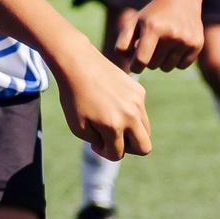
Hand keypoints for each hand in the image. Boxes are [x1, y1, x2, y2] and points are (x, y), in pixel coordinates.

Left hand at [55, 44, 151, 159]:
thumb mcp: (78, 127)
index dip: (104, 152)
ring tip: (113, 124)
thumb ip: (98, 142)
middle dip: (128, 149)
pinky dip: (130, 116)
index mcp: (113, 126)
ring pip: (145, 130)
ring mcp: (137, 102)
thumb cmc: (74, 97)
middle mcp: (130, 115)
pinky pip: (141, 113)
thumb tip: (115, 147)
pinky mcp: (139, 91)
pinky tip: (113, 105)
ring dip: (131, 133)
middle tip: (112, 139)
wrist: (78, 64)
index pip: (117, 154)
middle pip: (144, 148)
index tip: (95, 141)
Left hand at [115, 0, 203, 72]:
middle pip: (153, 65)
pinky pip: (181, 66)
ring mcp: (186, 40)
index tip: (134, 64)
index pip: (141, 61)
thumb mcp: (132, 23)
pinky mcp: (197, 44)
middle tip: (150, 46)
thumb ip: (122, 44)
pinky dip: (176, 61)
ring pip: (166, 68)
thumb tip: (127, 66)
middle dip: (148, 59)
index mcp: (153, 27)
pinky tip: (175, 46)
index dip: (135, 66)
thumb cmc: (151, 15)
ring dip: (162, 61)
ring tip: (163, 45)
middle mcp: (171, 34)